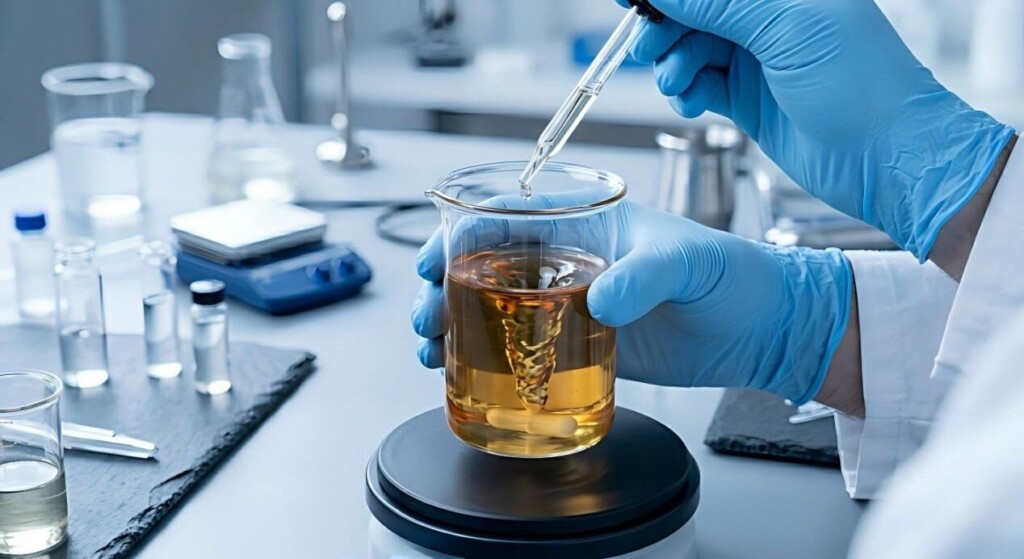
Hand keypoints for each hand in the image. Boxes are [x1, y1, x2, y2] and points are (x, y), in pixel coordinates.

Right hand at [412, 201, 852, 404]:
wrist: (761, 328)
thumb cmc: (730, 275)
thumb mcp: (687, 260)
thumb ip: (645, 273)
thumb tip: (601, 300)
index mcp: (583, 225)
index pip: (504, 218)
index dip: (456, 236)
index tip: (430, 262)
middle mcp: (567, 262)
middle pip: (482, 269)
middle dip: (439, 289)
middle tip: (425, 318)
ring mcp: (570, 305)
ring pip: (491, 311)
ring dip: (452, 327)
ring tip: (431, 351)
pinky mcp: (581, 345)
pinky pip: (522, 351)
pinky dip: (487, 363)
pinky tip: (464, 376)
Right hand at [618, 0, 1013, 259]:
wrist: (886, 159)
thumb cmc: (863, 86)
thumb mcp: (786, 30)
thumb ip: (718, 4)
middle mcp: (770, 19)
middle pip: (695, 11)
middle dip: (665, 26)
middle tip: (645, 45)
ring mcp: (758, 59)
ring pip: (691, 48)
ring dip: (672, 64)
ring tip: (675, 82)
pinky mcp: (748, 99)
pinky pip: (698, 85)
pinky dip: (685, 92)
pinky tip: (688, 102)